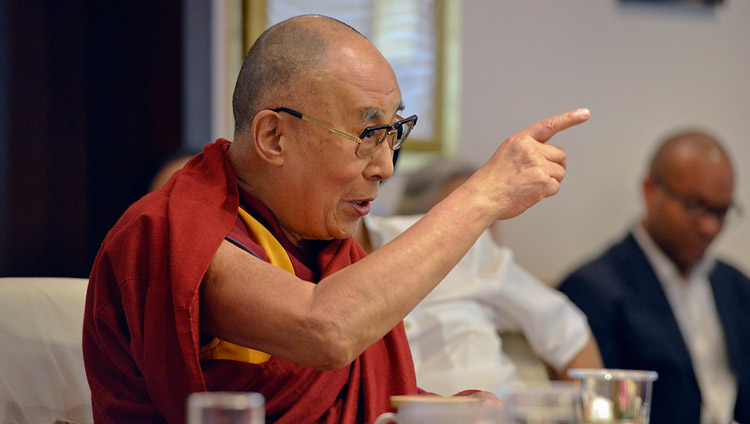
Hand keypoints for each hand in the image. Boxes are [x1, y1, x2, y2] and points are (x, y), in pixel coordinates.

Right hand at [468, 108, 589, 220]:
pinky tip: (530, 193)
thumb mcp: (507, 155)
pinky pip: (555, 186)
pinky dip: (546, 192)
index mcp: (520, 140)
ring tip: (528, 185)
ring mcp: (537, 165)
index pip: (549, 126)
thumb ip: (528, 151)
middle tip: (537, 176)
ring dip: (550, 181)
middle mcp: (530, 149)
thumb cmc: (492, 181)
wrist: (482, 197)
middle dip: (555, 166)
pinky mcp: (542, 181)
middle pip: (560, 154)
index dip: (569, 118)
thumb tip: (554, 161)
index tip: (585, 113)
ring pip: (560, 172)